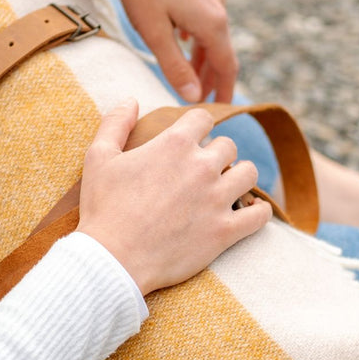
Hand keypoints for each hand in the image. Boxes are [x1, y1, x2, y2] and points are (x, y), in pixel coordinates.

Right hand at [77, 99, 270, 294]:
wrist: (112, 260)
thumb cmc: (103, 209)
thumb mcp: (99, 158)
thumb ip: (116, 123)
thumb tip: (131, 99)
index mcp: (174, 144)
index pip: (203, 118)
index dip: (197, 127)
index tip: (192, 140)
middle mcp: (202, 167)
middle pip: (228, 146)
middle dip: (217, 155)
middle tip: (204, 171)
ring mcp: (217, 199)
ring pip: (248, 173)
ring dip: (239, 177)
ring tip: (227, 187)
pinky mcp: (225, 231)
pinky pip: (259, 214)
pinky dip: (258, 211)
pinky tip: (249, 212)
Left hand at [112, 0, 237, 103]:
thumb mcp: (155, 33)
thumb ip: (175, 66)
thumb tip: (193, 97)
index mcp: (211, 23)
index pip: (227, 67)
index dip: (224, 91)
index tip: (222, 111)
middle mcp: (218, 8)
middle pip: (221, 52)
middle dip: (210, 78)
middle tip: (198, 98)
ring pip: (212, 34)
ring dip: (202, 57)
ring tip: (189, 75)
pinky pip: (206, 18)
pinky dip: (198, 37)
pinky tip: (184, 40)